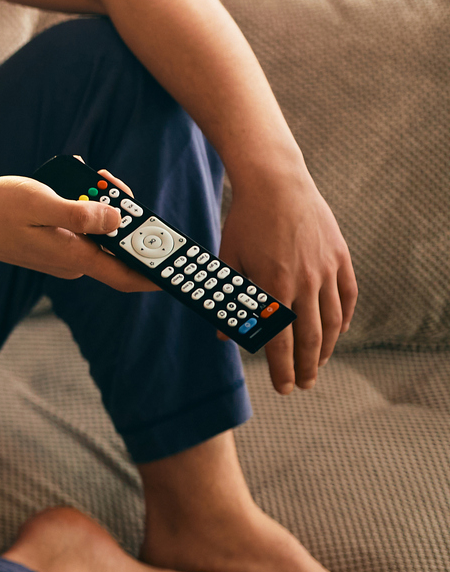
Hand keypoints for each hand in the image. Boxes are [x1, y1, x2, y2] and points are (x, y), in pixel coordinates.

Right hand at [0, 174, 158, 292]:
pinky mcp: (59, 246)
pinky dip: (88, 210)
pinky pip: (87, 231)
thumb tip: (116, 219)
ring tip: (88, 179)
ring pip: (104, 235)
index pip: (129, 275)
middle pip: (120, 247)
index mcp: (75, 256)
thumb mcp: (40, 202)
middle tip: (111, 184)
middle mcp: (75, 261)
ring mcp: (67, 255)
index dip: (159, 274)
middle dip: (127, 216)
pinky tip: (74, 188)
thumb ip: (79, 212)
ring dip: (104, 207)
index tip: (184, 267)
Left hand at [219, 171, 355, 393]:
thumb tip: (225, 335)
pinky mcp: (340, 257)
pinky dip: (344, 318)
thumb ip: (230, 299)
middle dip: (306, 367)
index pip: (279, 340)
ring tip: (319, 366)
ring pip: (332, 321)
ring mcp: (326, 270)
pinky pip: (347, 296)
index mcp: (272, 286)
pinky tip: (338, 332)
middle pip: (310, 338)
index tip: (284, 387)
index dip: (282, 368)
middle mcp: (304, 282)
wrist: (276, 184)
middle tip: (303, 385)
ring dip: (328, 348)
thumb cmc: (245, 221)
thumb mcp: (229, 260)